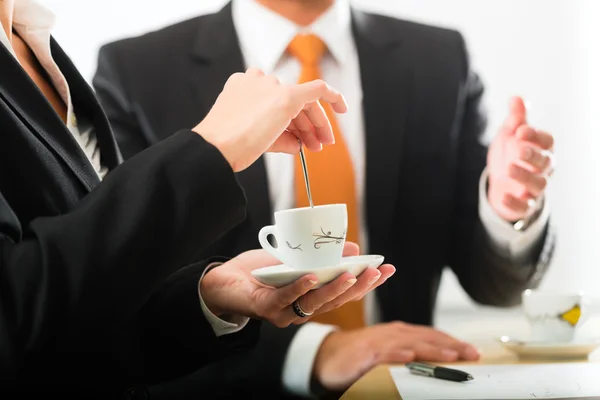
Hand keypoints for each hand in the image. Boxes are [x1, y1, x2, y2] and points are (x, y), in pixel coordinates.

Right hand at [193, 68, 347, 171]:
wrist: (218, 146)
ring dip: (316, 125)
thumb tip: (297, 145)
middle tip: (318, 144)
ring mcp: (272, 87)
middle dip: (307, 124)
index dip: (292, 119)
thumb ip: (278, 138)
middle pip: (292, 102)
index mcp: (243, 86)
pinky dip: (333, 96)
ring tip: (321, 145)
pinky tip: (343, 108)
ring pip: (304, 102)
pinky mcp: (286, 96)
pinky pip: (318, 89)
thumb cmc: (228, 145)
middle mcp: (258, 81)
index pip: (275, 101)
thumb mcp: (254, 138)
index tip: (300, 132)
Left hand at [200, 242, 394, 327]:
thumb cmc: (260, 270)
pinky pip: (286, 300)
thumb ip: (320, 255)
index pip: (345, 293)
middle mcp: (302, 310)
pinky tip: (312, 277)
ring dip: (334, 289)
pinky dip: (300, 288)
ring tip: (350, 275)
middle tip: (376, 272)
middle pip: (336, 301)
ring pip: (315, 304)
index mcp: (312, 297)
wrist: (224, 280)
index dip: (367, 283)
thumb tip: (351, 247)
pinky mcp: (266, 309)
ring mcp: (286, 313)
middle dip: (359, 287)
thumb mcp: (295, 257)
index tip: (387, 269)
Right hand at [313, 322, 479, 391]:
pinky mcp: (365, 352)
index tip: (473, 352)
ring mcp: (379, 342)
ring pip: (410, 344)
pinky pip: (383, 353)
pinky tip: (410, 358)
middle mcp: (393, 334)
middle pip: (427, 338)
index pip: (432, 335)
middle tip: (472, 354)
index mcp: (401, 333)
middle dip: (451, 345)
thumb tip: (437, 365)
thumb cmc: (361, 356)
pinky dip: (397, 354)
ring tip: (452, 355)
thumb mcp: (390, 355)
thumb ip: (409, 355)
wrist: (328, 356)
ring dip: (432, 349)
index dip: (453, 342)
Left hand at [487, 96, 554, 220]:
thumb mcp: (510, 135)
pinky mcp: (523, 204)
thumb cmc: (510, 155)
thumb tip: (516, 98)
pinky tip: (502, 195)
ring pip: (538, 184)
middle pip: (546, 162)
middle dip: (534, 155)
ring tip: (509, 168)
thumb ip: (515, 119)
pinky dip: (515, 202)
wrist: (499, 183)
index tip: (520, 130)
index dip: (536, 135)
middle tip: (519, 149)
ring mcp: (533, 188)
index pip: (547, 141)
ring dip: (525, 176)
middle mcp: (543, 169)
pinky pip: (524, 206)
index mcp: (542, 149)